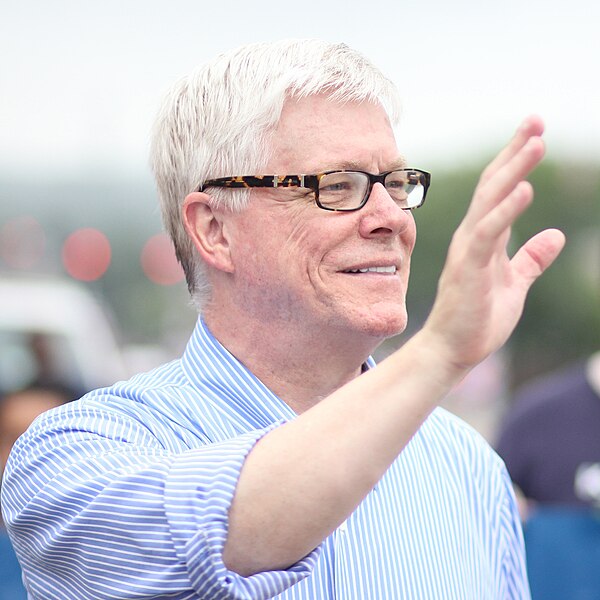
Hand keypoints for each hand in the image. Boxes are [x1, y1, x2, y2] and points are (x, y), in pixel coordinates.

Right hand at [423, 116, 564, 371]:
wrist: (452, 351)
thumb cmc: (477, 320)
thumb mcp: (515, 285)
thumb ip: (532, 258)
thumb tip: (555, 234)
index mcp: (483, 238)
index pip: (500, 191)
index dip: (516, 161)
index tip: (536, 133)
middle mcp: (472, 237)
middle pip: (494, 185)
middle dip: (515, 151)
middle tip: (536, 119)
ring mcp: (468, 251)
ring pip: (490, 202)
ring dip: (514, 170)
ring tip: (538, 142)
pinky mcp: (469, 269)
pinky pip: (487, 234)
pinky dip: (506, 210)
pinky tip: (525, 189)